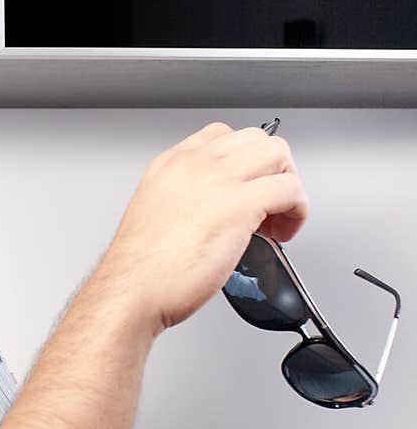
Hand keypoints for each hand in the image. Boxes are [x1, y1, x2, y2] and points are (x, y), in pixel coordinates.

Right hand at [104, 121, 309, 334]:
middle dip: (273, 170)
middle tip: (269, 205)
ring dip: (288, 185)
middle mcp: (194, 165)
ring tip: (277, 218)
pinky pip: (290, 190)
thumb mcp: (156, 214)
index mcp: (171, 165)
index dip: (245, 162)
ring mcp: (217, 181)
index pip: (222, 135)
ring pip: (278, 154)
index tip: (246, 188)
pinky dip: (297, 211)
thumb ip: (187, 201)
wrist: (132, 292)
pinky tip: (283, 232)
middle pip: (257, 139)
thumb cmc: (141, 271)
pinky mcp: (239, 206)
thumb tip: (216, 211)